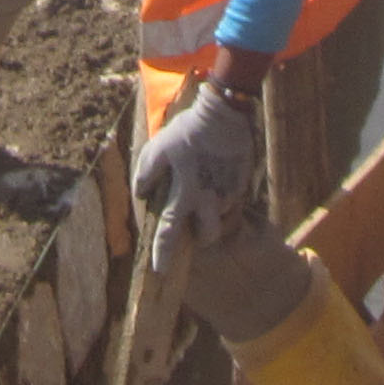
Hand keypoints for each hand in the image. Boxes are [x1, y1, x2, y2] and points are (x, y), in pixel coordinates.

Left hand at [133, 80, 263, 269]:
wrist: (224, 113)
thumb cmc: (187, 130)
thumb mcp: (159, 147)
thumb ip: (147, 172)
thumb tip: (141, 194)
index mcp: (185, 191)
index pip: (170, 231)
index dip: (163, 254)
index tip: (160, 271)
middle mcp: (209, 198)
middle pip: (207, 237)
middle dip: (200, 239)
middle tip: (193, 229)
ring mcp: (229, 192)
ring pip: (220, 218)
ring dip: (211, 215)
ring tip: (204, 193)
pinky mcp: (242, 183)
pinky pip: (230, 201)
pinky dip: (221, 198)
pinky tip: (215, 178)